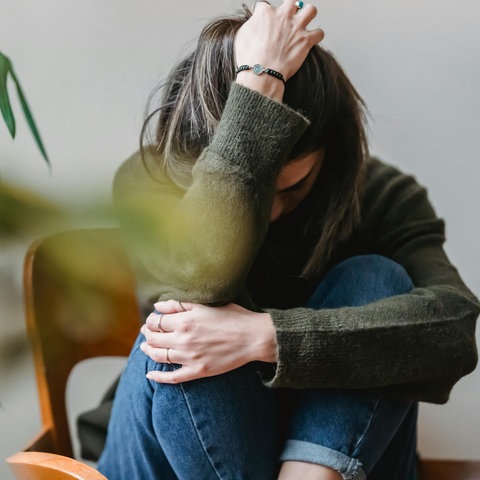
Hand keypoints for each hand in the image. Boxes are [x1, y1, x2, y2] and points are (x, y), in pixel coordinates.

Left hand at [140, 299, 276, 382]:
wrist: (253, 337)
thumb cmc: (232, 317)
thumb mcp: (206, 305)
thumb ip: (180, 305)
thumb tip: (157, 307)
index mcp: (184, 321)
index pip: (156, 322)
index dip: (150, 321)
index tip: (152, 320)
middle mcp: (183, 339)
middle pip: (154, 339)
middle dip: (147, 334)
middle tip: (146, 332)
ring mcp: (189, 357)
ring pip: (158, 356)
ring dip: (148, 351)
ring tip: (145, 347)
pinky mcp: (198, 371)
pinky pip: (172, 377)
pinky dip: (158, 378)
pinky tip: (150, 375)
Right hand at [234, 0, 323, 96]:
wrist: (261, 73)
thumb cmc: (250, 58)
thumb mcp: (242, 36)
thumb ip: (251, 24)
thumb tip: (255, 22)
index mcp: (266, 13)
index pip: (267, 6)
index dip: (266, 16)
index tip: (266, 24)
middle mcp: (283, 16)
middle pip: (292, 2)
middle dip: (291, 10)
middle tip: (288, 21)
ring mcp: (296, 28)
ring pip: (311, 10)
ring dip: (308, 16)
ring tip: (303, 25)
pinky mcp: (306, 41)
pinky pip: (319, 33)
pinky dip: (316, 36)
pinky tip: (311, 41)